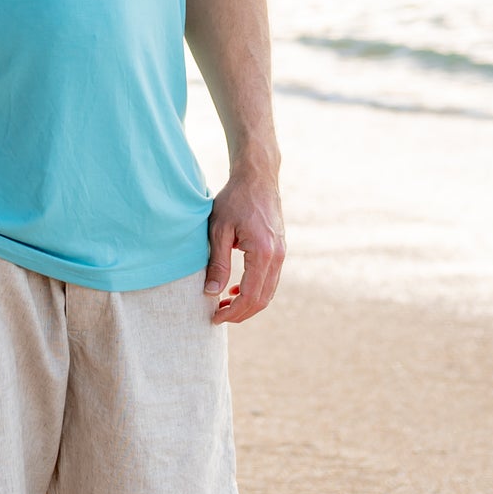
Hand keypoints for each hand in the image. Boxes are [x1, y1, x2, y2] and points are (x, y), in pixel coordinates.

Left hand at [205, 164, 285, 323]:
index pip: (250, 295)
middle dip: (240, 313)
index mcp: (263, 252)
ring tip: (224, 305)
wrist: (257, 176)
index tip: (214, 317)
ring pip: (268, 292)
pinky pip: (270, 279)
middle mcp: (277, 256)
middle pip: (262, 299)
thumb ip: (217, 262)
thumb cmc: (235, 198)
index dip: (232, 312)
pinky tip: (236, 290)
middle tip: (218, 316)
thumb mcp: (219, 229)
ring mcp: (281, 253)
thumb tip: (211, 292)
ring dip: (248, 304)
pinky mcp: (279, 249)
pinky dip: (255, 290)